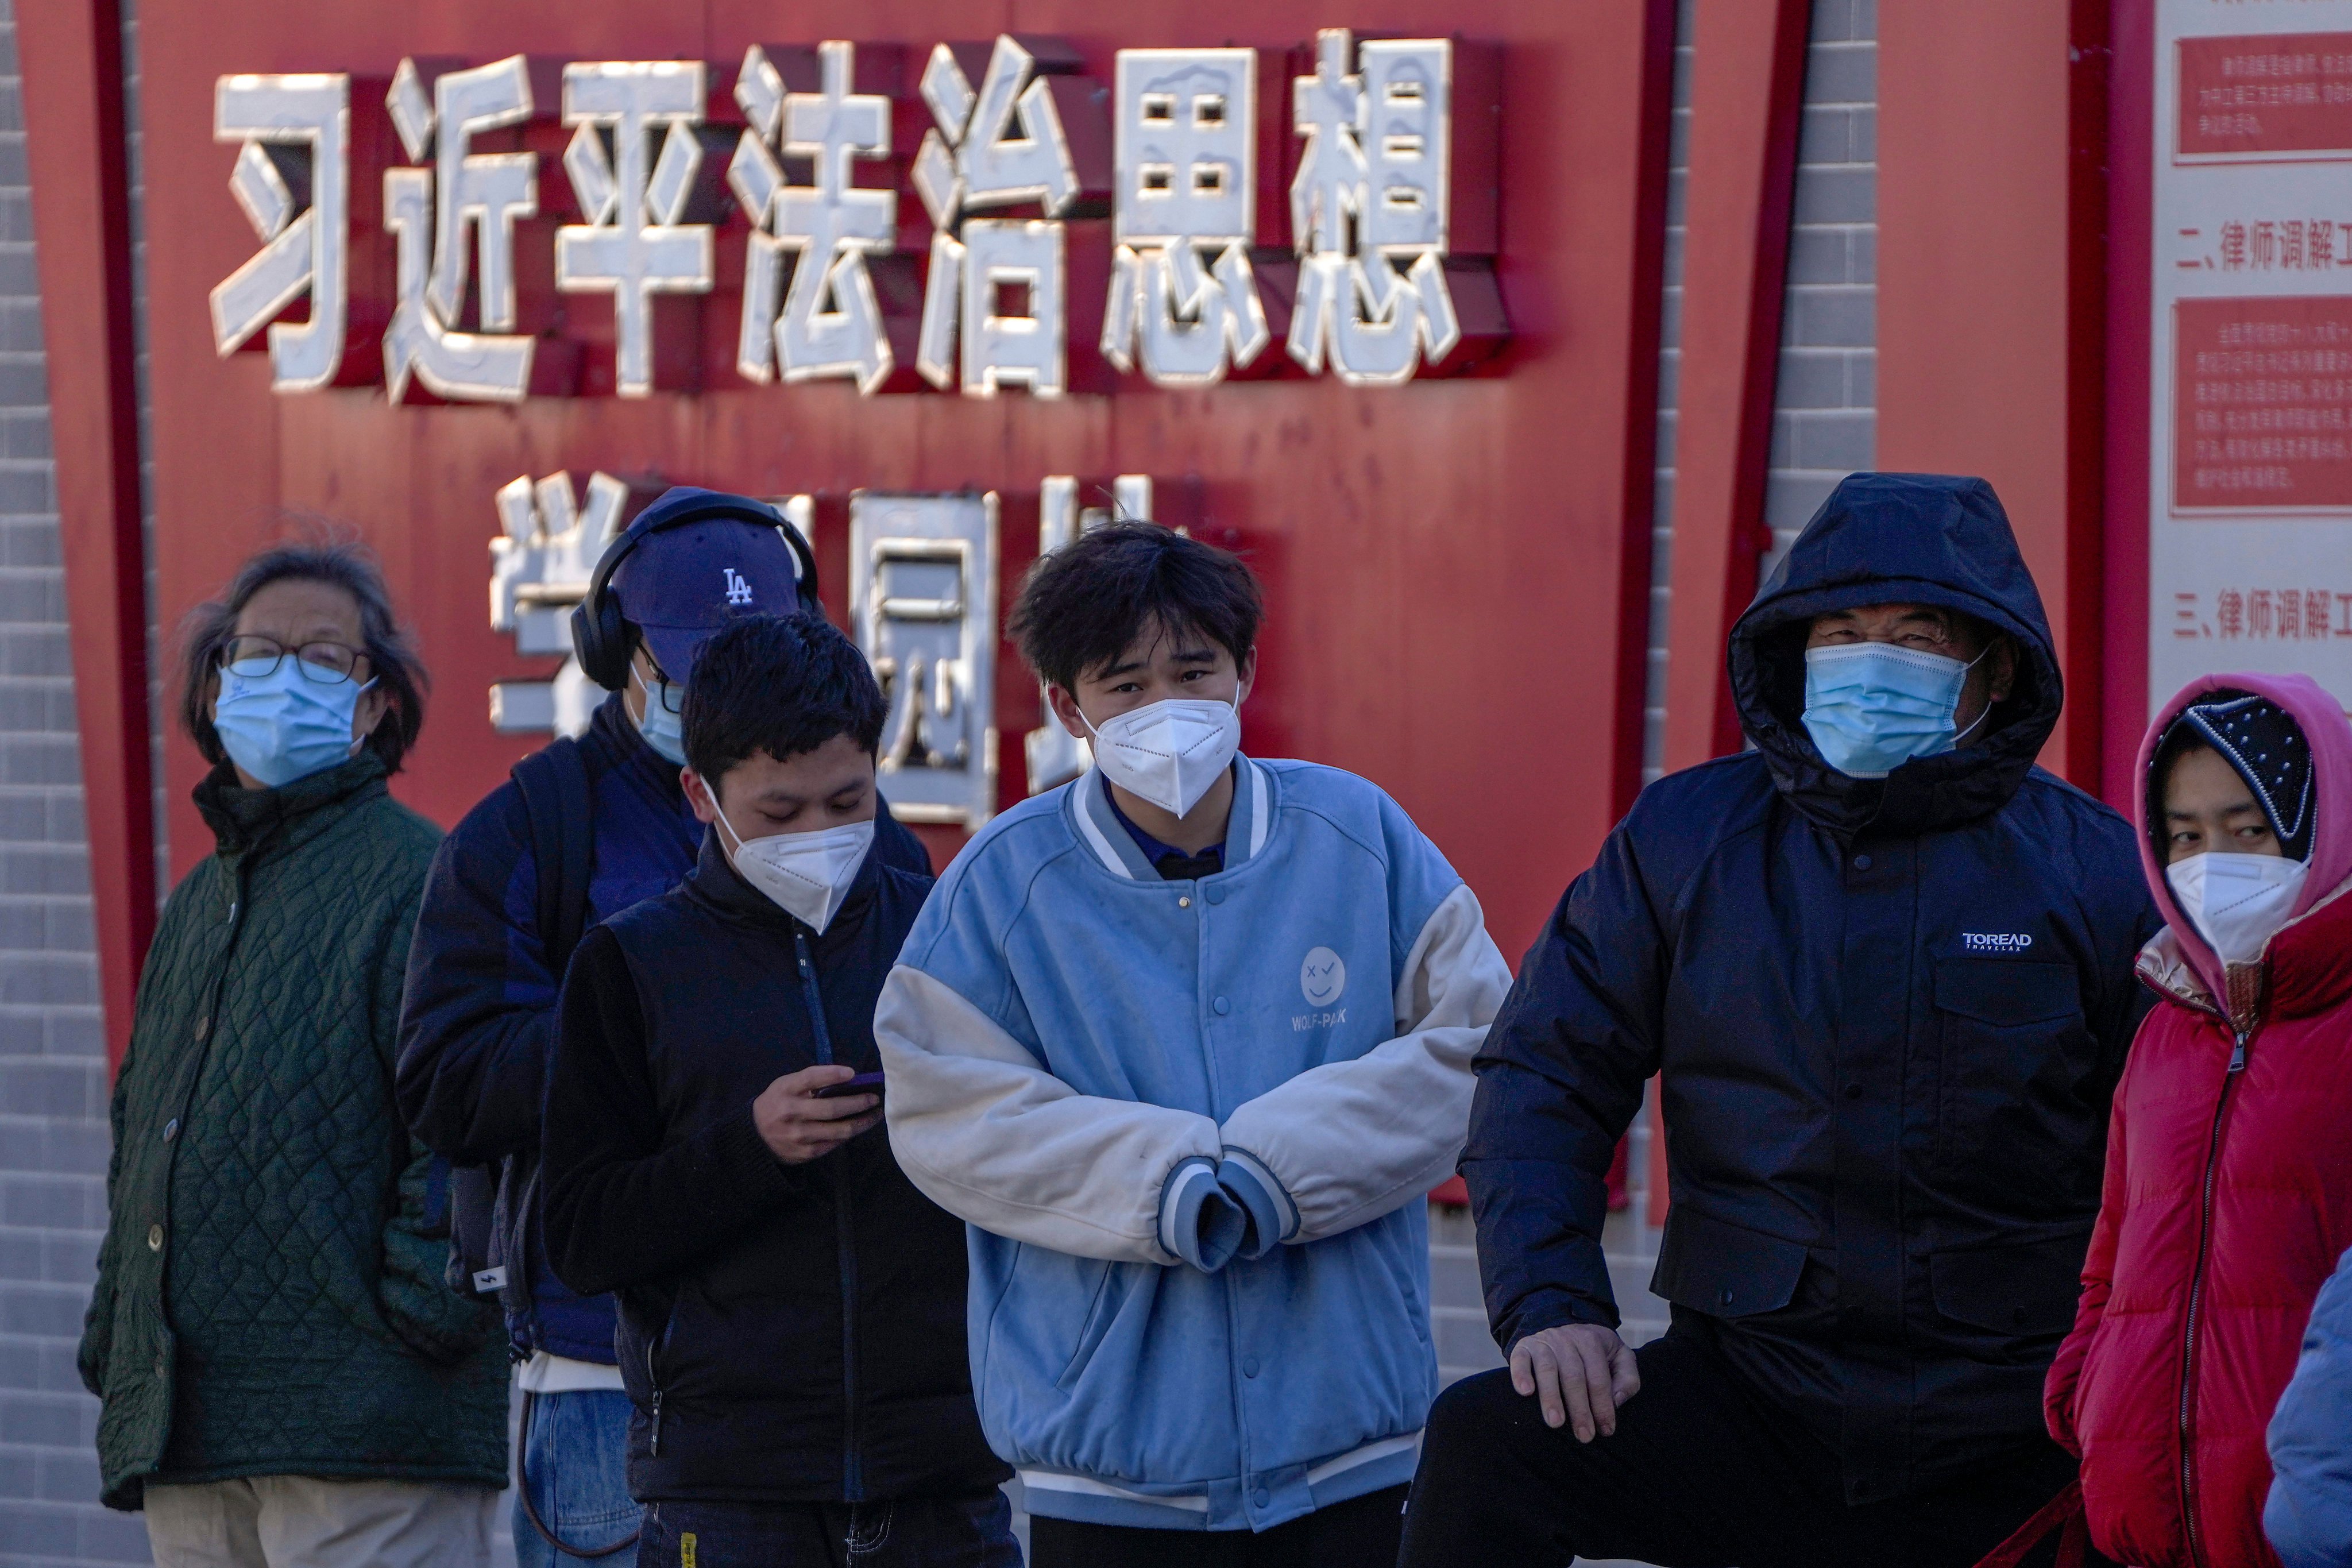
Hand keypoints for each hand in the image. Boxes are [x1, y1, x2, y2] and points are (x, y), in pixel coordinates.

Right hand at [753, 1065, 880, 1163]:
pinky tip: (858, 1127)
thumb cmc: (777, 1103)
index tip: (852, 1073)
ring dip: (862, 1122)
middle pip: (833, 1108)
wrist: (754, 1135)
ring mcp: (799, 1136)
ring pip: (840, 1130)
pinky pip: (834, 1143)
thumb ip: (811, 1080)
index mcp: (786, 1090)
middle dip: (859, 1103)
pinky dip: (848, 1135)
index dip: (833, 1074)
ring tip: (875, 1115)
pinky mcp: (805, 1153)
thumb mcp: (786, 1085)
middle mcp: (792, 1113)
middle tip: (874, 1098)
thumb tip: (848, 1078)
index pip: (811, 1078)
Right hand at [1509, 1323, 1639, 1441]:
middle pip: (1574, 1377)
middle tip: (1584, 1435)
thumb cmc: (1595, 1351)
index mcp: (1592, 1342)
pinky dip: (1520, 1375)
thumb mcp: (1619, 1357)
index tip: (1605, 1430)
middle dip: (1580, 1409)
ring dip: (1551, 1397)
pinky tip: (1525, 1392)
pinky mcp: (1524, 1346)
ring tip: (1555, 1423)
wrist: (1565, 1325)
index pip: (1599, 1379)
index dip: (1603, 1406)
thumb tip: (1617, 1400)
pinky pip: (1520, 1359)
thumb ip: (1627, 1378)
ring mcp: (1544, 1342)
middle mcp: (1567, 1340)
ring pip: (1547, 1370)